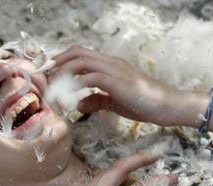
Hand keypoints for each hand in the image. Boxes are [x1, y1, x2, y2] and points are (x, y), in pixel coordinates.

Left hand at [49, 46, 179, 125]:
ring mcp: (115, 70)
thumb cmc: (145, 104)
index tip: (49, 74)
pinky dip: (76, 86)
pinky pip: (91, 78)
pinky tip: (68, 97)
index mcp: (110, 65)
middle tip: (44, 77)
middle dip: (57, 62)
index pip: (81, 54)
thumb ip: (97, 100)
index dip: (62, 61)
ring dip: (62, 73)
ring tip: (51, 87)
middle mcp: (111, 63)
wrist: (168, 105)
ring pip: (81, 62)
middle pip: (77, 52)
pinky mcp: (117, 82)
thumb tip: (79, 104)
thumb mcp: (116, 102)